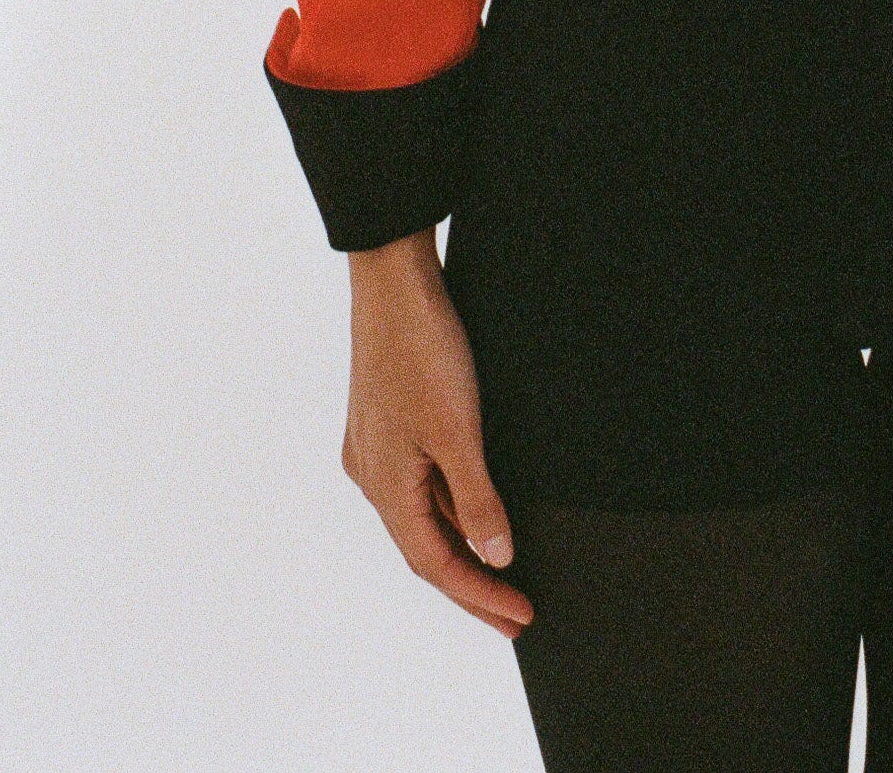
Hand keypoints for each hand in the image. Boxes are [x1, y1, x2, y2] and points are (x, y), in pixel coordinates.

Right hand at [342, 229, 532, 638]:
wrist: (393, 276)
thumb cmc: (423, 348)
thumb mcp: (458, 429)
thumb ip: (477, 496)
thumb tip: (496, 556)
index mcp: (383, 485)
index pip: (435, 564)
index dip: (479, 594)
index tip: (521, 616)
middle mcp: (371, 474)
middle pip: (424, 546)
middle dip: (471, 584)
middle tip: (516, 614)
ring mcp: (375, 446)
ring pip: (420, 514)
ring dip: (459, 546)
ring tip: (502, 573)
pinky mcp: (386, 419)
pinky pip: (419, 483)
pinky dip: (448, 507)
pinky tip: (474, 507)